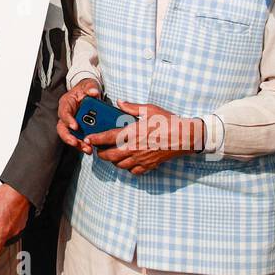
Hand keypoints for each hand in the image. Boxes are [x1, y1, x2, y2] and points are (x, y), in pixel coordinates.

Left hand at [0, 183, 29, 269]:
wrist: (21, 188)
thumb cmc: (7, 196)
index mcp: (3, 230)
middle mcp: (13, 231)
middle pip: (2, 240)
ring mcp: (19, 227)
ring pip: (8, 233)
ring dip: (2, 228)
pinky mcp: (23, 222)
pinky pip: (13, 227)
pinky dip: (8, 223)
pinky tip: (6, 213)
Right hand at [57, 77, 102, 152]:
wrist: (89, 92)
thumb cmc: (86, 88)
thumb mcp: (89, 84)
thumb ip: (90, 87)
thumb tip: (93, 92)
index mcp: (66, 103)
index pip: (64, 112)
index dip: (68, 120)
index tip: (75, 126)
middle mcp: (66, 114)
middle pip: (62, 128)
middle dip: (68, 137)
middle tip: (76, 143)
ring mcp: (72, 123)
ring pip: (70, 136)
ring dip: (78, 144)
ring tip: (87, 149)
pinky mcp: (78, 129)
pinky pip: (78, 138)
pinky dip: (83, 145)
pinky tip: (91, 149)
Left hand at [87, 102, 201, 174]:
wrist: (185, 137)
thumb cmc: (168, 122)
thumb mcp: (150, 109)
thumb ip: (132, 107)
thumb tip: (119, 102)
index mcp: (132, 133)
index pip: (107, 138)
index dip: (95, 139)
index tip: (88, 138)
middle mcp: (134, 148)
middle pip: (110, 156)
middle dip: (101, 153)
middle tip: (98, 148)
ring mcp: (141, 158)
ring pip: (119, 165)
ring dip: (113, 160)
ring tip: (112, 154)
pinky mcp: (149, 165)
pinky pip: (133, 171)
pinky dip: (127, 167)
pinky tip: (127, 161)